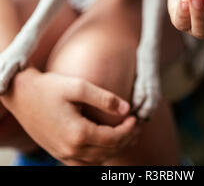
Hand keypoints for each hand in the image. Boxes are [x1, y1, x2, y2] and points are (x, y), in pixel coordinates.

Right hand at [1, 68, 140, 165]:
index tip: (135, 116)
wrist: (22, 94)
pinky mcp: (58, 153)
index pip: (113, 139)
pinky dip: (99, 154)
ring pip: (97, 160)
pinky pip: (84, 163)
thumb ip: (104, 98)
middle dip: (125, 139)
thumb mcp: (78, 87)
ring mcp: (63, 154)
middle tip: (136, 124)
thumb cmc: (50, 87)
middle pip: (107, 151)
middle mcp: (71, 150)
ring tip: (125, 132)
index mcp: (78, 133)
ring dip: (113, 148)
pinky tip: (105, 141)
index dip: (128, 129)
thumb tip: (126, 108)